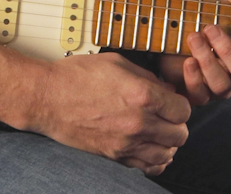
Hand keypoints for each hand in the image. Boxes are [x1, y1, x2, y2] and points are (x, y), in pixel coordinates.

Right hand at [23, 51, 191, 174]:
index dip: (180, 104)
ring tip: (159, 133)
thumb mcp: (117, 62)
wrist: (46, 98)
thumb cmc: (76, 76)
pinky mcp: (114, 156)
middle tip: (167, 116)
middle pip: (180, 134)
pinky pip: (147, 167)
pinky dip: (154, 160)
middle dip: (177, 124)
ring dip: (167, 143)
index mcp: (142, 96)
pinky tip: (149, 148)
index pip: (183, 110)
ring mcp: (126, 143)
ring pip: (167, 154)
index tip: (172, 102)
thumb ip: (147, 77)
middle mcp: (138, 123)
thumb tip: (166, 89)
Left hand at [157, 0, 230, 105]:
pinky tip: (188, 61)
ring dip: (207, 60)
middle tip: (211, 29)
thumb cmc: (207, 22)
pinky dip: (194, 78)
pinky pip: (200, 96)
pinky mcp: (198, 94)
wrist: (176, 32)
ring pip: (222, 86)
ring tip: (194, 37)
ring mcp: (220, 88)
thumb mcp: (222, 6)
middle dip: (229, 51)